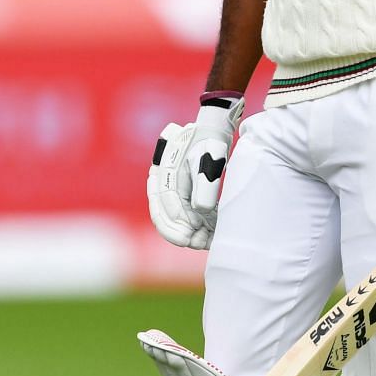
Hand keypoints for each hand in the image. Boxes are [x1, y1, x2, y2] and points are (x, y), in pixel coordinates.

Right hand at [147, 97, 239, 249]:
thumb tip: (200, 211)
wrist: (212, 132)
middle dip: (182, 234)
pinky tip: (212, 233)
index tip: (192, 237)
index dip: (177, 226)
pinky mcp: (184, 195)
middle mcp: (163, 185)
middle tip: (200, 243)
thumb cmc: (209, 144)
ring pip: (176, 220)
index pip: (164, 208)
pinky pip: (186, 216)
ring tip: (209, 240)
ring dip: (191, 233)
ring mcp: (173, 191)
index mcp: (164, 176)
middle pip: (165, 217)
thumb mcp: (208, 161)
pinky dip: (198, 227)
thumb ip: (204, 186)